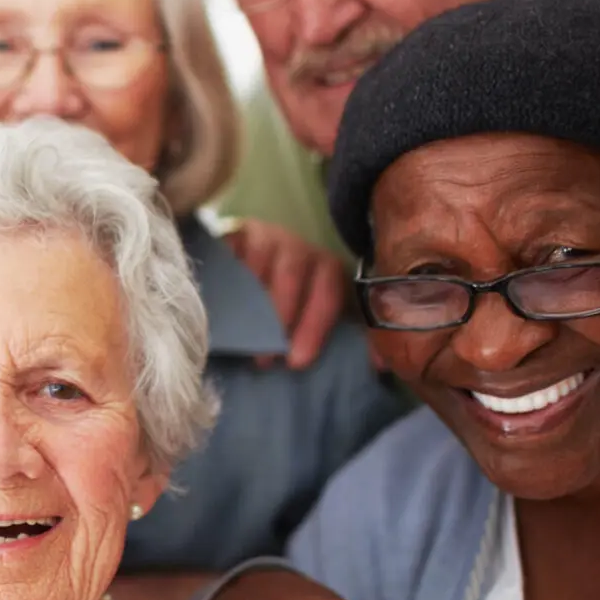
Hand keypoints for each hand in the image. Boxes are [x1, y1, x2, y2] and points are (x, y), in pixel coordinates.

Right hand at [223, 221, 349, 370]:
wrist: (255, 265)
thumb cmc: (295, 303)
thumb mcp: (326, 317)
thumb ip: (355, 340)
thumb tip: (385, 365)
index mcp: (325, 267)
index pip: (328, 291)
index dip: (314, 326)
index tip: (298, 361)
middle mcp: (296, 248)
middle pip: (292, 273)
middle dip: (280, 316)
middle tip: (264, 359)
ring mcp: (261, 237)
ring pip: (258, 262)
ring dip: (248, 302)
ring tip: (238, 338)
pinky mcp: (231, 234)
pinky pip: (227, 252)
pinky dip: (222, 275)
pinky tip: (214, 304)